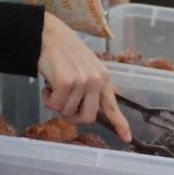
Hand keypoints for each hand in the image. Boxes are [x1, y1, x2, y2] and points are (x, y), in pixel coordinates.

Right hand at [37, 13, 130, 140]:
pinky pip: (55, 106)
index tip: (126, 139)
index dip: (120, 124)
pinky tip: (47, 85)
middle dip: (72, 117)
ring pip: (68, 112)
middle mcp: (96, 81)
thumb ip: (92, 87)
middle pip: (88, 117)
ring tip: (54, 85)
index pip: (112, 106)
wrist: (48, 35)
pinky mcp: (66, 83)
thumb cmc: (64, 52)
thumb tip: (94, 108)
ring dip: (56, 104)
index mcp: (103, 78)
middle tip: (62, 106)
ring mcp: (82, 82)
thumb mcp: (86, 67)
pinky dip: (47, 99)